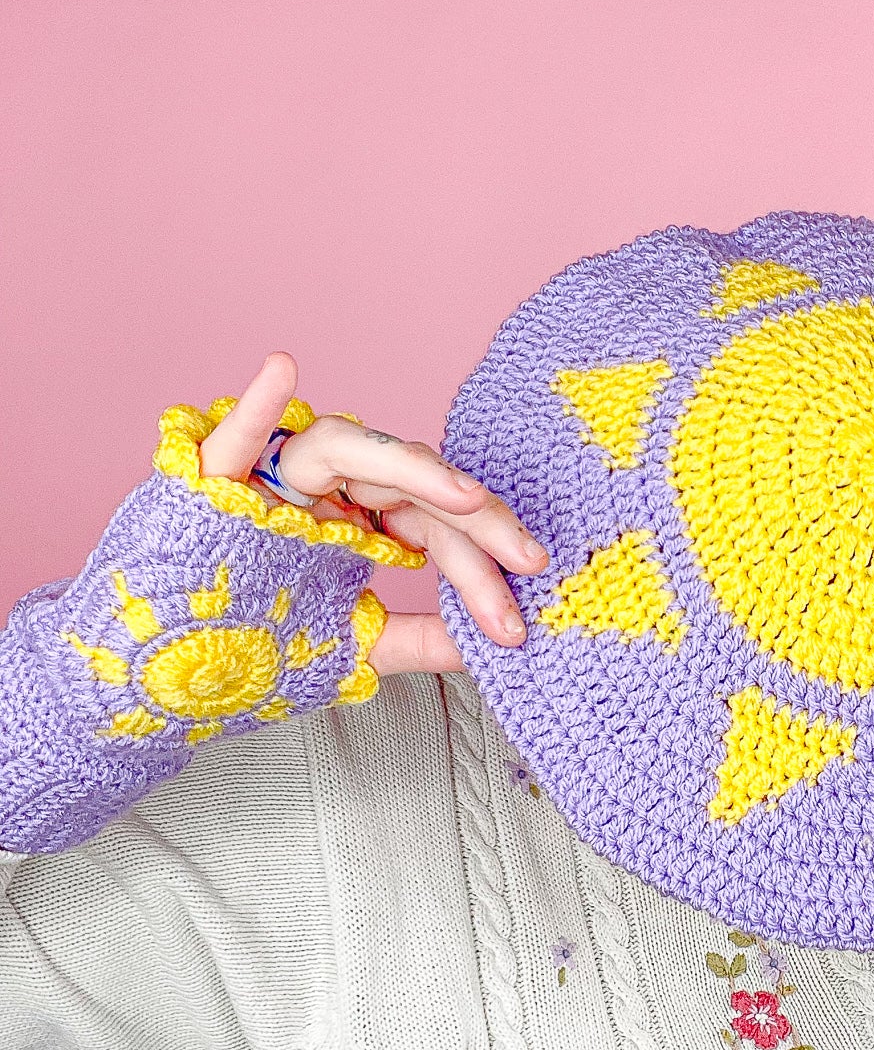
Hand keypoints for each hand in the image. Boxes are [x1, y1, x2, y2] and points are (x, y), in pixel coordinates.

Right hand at [199, 353, 547, 673]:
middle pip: (411, 487)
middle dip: (474, 526)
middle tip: (529, 561)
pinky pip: (233, 441)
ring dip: (409, 464)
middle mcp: (326, 490)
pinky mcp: (212, 485)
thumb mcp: (356, 645)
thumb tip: (496, 644)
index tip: (515, 625)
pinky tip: (283, 370)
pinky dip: (256, 405)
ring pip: (346, 449)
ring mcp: (272, 480)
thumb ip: (421, 639)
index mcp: (359, 521)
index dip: (482, 570)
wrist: (169, 678)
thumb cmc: (259, 651)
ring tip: (465, 495)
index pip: (436, 528)